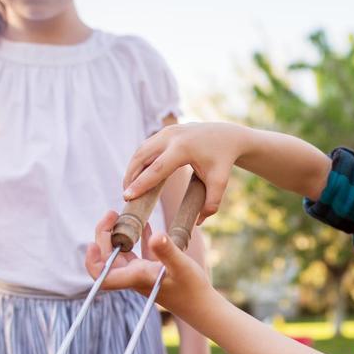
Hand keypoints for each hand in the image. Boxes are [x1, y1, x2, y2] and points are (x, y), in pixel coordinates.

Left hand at [86, 211, 210, 314]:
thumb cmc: (192, 290)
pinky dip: (138, 238)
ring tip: (123, 216)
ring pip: (121, 254)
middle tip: (113, 214)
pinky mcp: (153, 270)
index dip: (93, 261)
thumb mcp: (181, 266)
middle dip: (104, 236)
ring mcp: (143, 273)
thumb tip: (155, 235)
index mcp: (136, 277)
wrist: (203, 306)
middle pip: (108, 258)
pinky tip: (146, 225)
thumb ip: (167, 250)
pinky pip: (139, 252)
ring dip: (119, 236)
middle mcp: (135, 276)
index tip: (93, 243)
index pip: (103, 276)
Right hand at [122, 123, 247, 221]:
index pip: (157, 169)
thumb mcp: (220, 182)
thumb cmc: (223, 160)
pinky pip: (146, 147)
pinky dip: (139, 161)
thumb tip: (198, 222)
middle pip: (142, 157)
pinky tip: (137, 176)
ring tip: (129, 188)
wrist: (227, 136)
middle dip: (130, 176)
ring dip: (132, 168)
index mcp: (184, 148)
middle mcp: (171, 136)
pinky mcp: (165, 131)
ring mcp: (167, 131)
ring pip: (141, 150)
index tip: (127, 197)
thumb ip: (211, 203)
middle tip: (125, 197)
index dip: (141, 184)